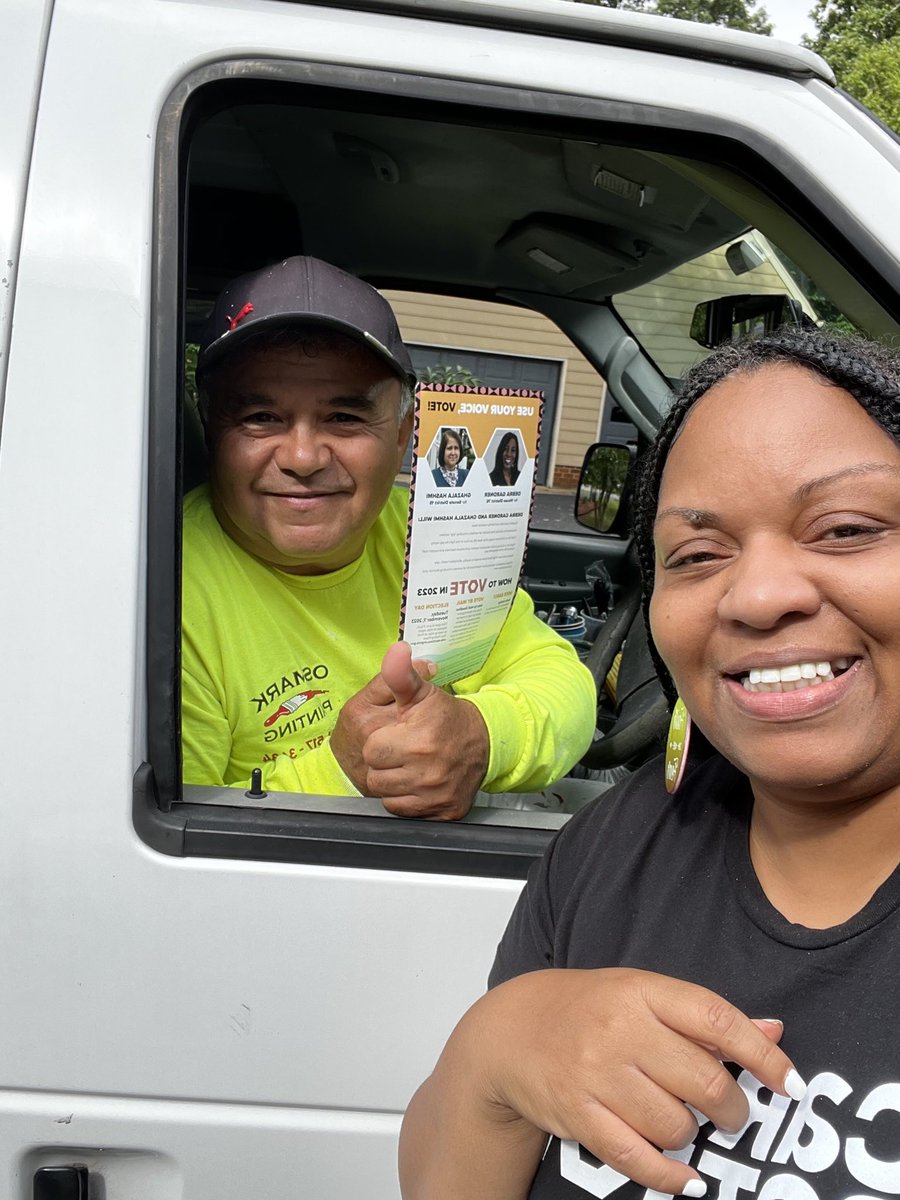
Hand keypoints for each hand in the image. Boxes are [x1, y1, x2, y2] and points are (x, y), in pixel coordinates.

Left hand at [334, 642, 489, 818]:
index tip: (395, 733)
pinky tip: (416, 781)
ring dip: (392, 781)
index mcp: (419, 740)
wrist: (485, 742)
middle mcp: (429, 772)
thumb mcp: (422, 692)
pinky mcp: (443, 812)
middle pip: (376, 776)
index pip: (372, 750)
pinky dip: (406, 798)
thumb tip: (396, 651)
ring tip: (408, 764)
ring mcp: (436, 795)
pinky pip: (403, 811)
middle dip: (383, 762)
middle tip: (401, 749)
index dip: (380, 740)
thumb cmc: (446, 717)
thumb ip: (401, 674)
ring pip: (386, 795)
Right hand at [453, 968, 799, 1196]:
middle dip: (732, 1108)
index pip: (716, 1018)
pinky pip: (638, 1158)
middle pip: (704, 1081)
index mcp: (642, 990)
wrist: (511, 1030)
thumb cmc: (585, 1009)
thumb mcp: (641, 994)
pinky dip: (671, 1176)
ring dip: (690, 1134)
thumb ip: (703, 1016)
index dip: (762, 1054)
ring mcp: (596, 1073)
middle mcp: (620, 1028)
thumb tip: (773, 1030)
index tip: (789, 1081)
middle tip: (732, 1113)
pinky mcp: (578, 1114)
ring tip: (680, 1122)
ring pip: (675, 1125)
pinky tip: (687, 1177)